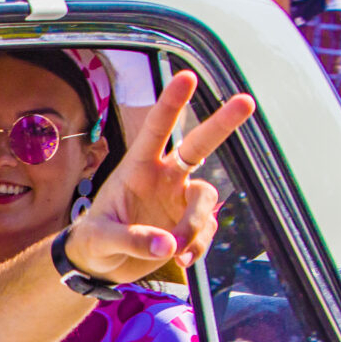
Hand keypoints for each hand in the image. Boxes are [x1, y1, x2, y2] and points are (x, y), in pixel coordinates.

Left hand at [64, 72, 254, 284]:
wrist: (102, 264)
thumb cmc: (94, 241)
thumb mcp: (100, 240)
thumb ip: (131, 239)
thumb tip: (170, 244)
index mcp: (137, 168)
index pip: (156, 130)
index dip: (172, 103)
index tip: (187, 77)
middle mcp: (164, 177)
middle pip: (199, 145)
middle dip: (222, 123)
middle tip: (246, 101)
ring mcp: (180, 200)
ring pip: (206, 200)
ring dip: (195, 226)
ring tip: (176, 251)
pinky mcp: (190, 225)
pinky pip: (206, 231)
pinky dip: (198, 247)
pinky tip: (181, 259)